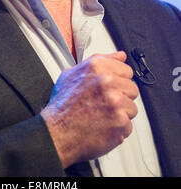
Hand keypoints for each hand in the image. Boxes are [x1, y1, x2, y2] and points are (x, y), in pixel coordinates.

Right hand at [41, 51, 138, 168]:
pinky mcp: (120, 122)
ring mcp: (115, 102)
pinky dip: (118, 129)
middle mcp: (107, 82)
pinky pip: (128, 125)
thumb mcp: (73, 74)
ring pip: (132, 108)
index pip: (126, 70)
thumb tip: (120, 56)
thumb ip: (101, 61)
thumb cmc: (63, 105)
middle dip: (121, 97)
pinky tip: (103, 126)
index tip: (108, 88)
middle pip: (132, 89)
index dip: (118, 81)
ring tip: (102, 115)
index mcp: (97, 67)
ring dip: (120, 114)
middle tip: (103, 104)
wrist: (56, 133)